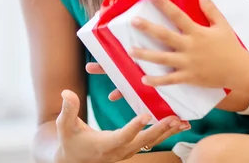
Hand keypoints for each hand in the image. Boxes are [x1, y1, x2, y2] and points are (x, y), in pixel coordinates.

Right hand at [55, 89, 188, 162]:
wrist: (74, 160)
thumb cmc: (70, 141)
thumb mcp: (66, 126)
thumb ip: (69, 110)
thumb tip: (66, 93)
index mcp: (104, 145)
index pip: (122, 136)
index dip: (134, 127)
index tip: (145, 115)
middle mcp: (119, 151)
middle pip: (143, 141)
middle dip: (160, 129)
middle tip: (174, 118)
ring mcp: (127, 152)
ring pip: (151, 143)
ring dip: (167, 132)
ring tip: (183, 122)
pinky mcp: (131, 149)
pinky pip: (151, 142)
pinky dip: (164, 134)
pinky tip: (178, 125)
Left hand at [130, 0, 247, 88]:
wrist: (239, 70)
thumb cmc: (230, 46)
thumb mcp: (222, 25)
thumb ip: (211, 9)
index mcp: (197, 32)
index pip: (178, 15)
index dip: (165, 5)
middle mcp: (189, 47)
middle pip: (165, 36)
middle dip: (148, 28)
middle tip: (133, 22)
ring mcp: (187, 63)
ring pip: (162, 59)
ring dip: (145, 55)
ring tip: (130, 51)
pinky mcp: (188, 77)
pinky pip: (169, 80)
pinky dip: (156, 80)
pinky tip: (143, 79)